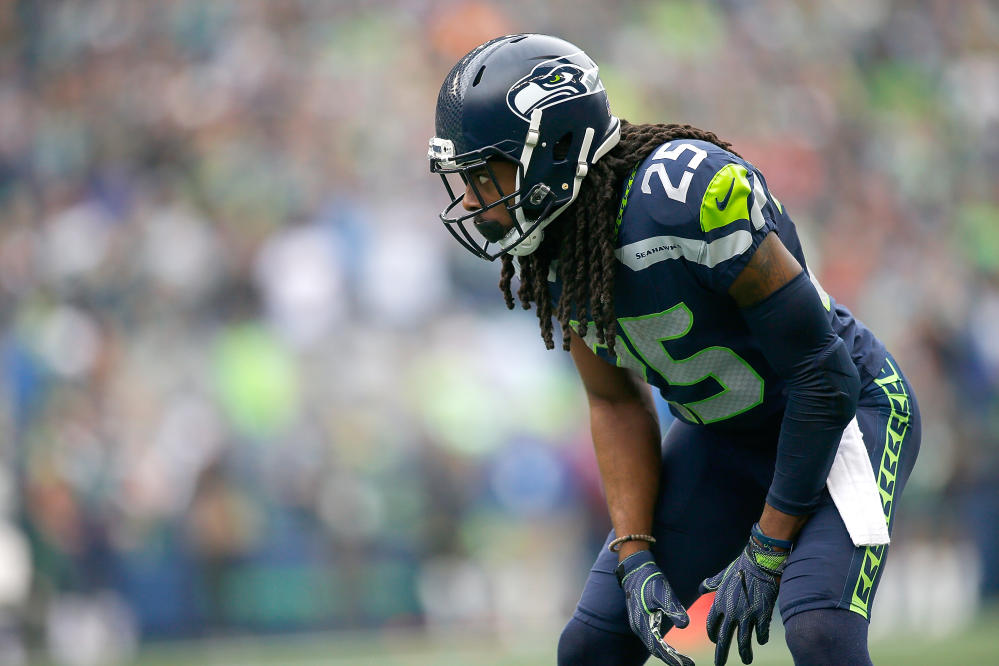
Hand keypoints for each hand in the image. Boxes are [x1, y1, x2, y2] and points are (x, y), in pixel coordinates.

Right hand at [615, 550, 693, 665]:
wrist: (635, 569)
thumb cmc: (649, 580)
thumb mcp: (664, 593)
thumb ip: (674, 609)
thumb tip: (685, 625)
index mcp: (643, 622)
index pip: (658, 647)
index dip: (672, 658)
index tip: (686, 664)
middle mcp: (638, 626)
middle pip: (655, 649)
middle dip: (671, 658)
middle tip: (688, 664)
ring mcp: (638, 623)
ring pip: (652, 644)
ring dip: (666, 652)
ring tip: (682, 659)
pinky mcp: (640, 619)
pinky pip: (651, 637)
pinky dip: (661, 644)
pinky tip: (670, 646)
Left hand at [699, 536, 788, 664]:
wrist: (760, 563)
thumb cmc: (741, 568)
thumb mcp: (722, 576)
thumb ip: (711, 584)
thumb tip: (701, 588)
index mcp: (719, 603)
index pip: (711, 626)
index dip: (712, 635)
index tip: (715, 641)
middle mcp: (731, 612)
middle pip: (723, 638)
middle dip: (721, 654)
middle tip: (719, 665)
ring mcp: (747, 615)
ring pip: (743, 641)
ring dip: (744, 653)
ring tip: (746, 660)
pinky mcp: (762, 615)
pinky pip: (761, 633)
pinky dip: (761, 639)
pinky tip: (761, 640)